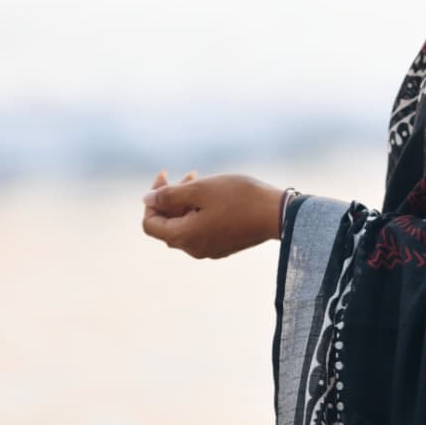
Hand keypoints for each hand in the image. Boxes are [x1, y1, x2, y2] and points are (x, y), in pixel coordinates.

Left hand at [140, 168, 281, 259]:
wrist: (278, 214)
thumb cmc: (239, 198)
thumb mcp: (200, 190)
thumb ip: (169, 195)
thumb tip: (147, 199)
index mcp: (184, 236)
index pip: (150, 223)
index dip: (152, 199)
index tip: (166, 176)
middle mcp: (193, 248)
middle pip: (168, 225)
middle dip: (171, 199)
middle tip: (189, 175)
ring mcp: (210, 249)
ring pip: (186, 226)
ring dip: (187, 204)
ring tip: (204, 183)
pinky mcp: (224, 246)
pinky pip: (202, 230)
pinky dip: (201, 213)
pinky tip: (217, 198)